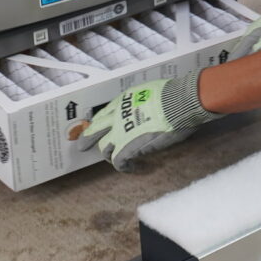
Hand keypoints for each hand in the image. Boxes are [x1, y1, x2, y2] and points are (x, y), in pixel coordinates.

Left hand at [77, 70, 218, 170]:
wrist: (177, 103)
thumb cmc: (172, 95)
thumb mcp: (150, 92)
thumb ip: (143, 102)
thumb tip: (148, 109)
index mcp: (124, 100)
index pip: (104, 114)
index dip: (98, 123)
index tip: (95, 128)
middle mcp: (117, 116)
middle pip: (95, 131)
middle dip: (87, 139)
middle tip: (82, 146)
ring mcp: (120, 132)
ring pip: (105, 149)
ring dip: (110, 155)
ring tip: (116, 160)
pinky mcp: (127, 147)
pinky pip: (119, 162)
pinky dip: (124, 167)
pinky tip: (132, 168)